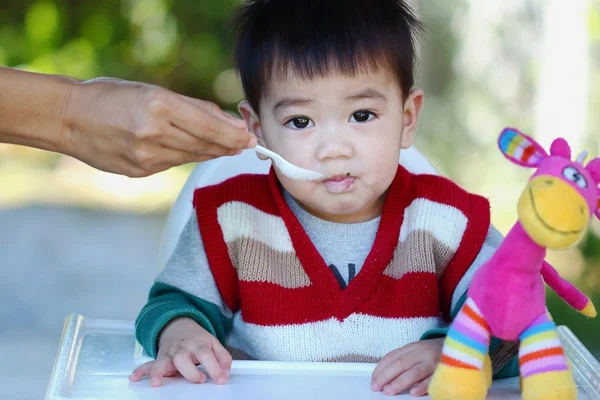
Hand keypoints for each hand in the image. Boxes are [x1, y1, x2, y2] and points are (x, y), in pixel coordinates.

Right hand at [61, 78, 255, 176]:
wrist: (69, 119)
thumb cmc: (112, 97)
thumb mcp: (152, 91)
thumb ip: (192, 108)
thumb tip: (229, 122)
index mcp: (158, 106)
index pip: (209, 127)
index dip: (234, 135)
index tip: (251, 138)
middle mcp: (153, 134)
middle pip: (204, 145)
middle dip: (229, 145)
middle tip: (247, 144)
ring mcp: (146, 157)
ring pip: (192, 156)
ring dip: (213, 152)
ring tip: (228, 147)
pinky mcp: (140, 172)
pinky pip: (174, 164)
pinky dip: (189, 157)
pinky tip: (197, 151)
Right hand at [129, 317, 231, 386]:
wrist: (178, 326)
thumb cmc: (197, 339)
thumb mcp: (213, 343)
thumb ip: (222, 357)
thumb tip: (226, 373)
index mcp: (198, 344)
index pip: (206, 354)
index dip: (214, 367)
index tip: (221, 379)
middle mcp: (182, 349)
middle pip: (183, 358)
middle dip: (190, 371)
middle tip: (199, 379)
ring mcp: (169, 354)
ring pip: (162, 362)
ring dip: (159, 372)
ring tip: (156, 382)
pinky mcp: (159, 359)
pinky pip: (147, 364)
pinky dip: (140, 371)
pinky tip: (134, 378)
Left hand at [371, 338, 443, 396]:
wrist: (461, 346)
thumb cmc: (434, 353)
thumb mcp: (418, 351)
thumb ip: (403, 359)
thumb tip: (383, 375)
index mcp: (413, 347)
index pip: (393, 356)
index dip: (381, 368)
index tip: (373, 380)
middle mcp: (423, 352)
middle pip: (401, 363)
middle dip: (387, 376)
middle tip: (377, 387)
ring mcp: (434, 361)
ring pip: (415, 372)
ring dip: (400, 382)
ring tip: (389, 391)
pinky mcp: (445, 371)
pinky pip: (433, 379)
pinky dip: (423, 386)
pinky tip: (413, 393)